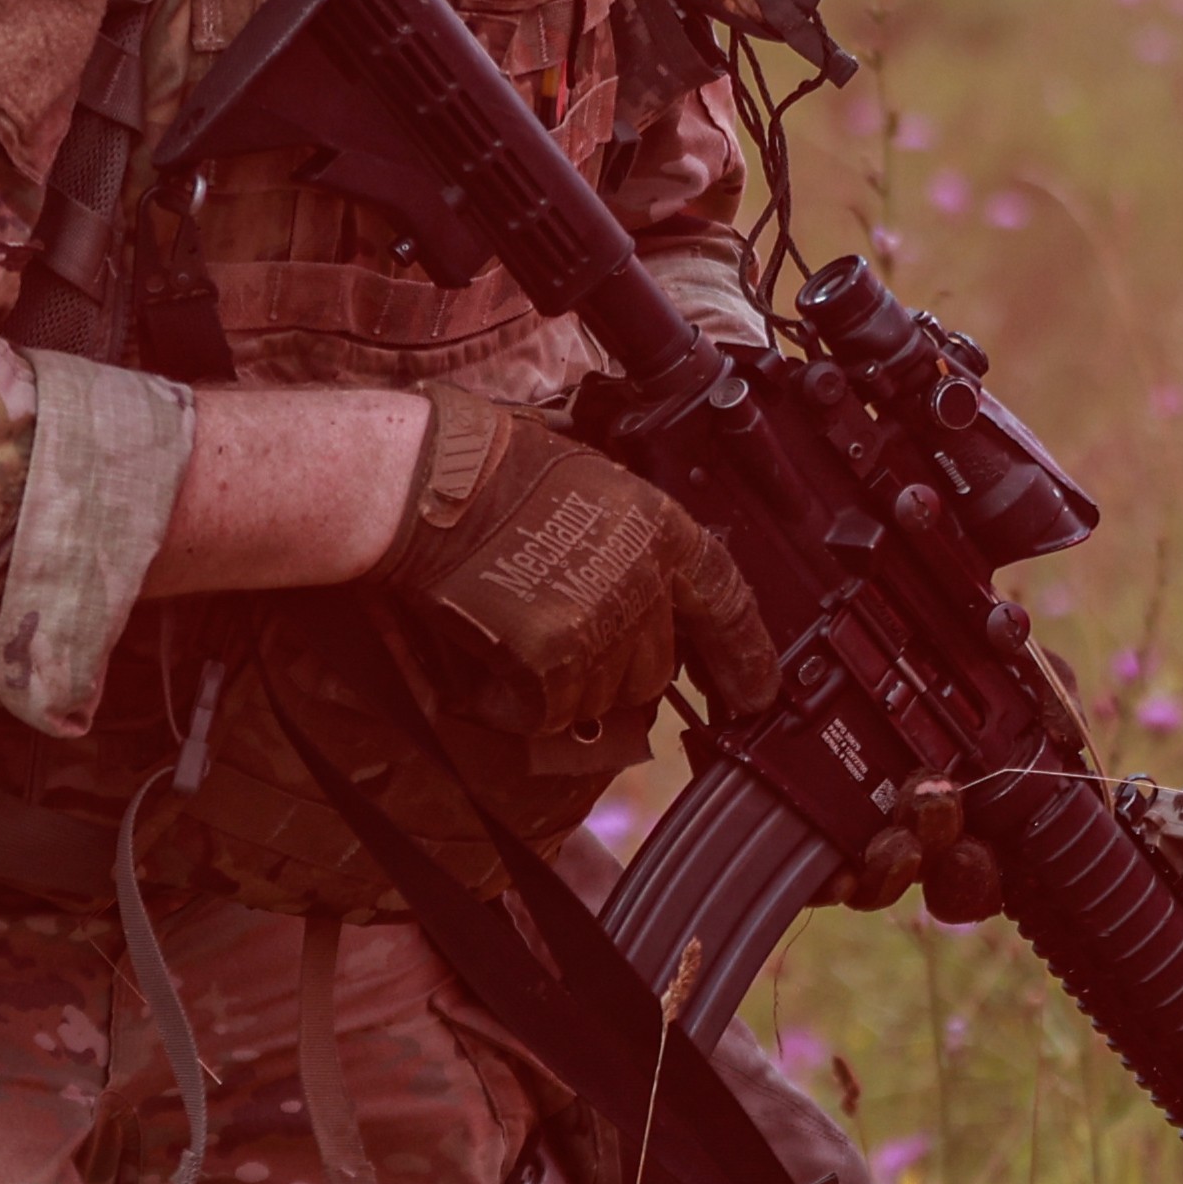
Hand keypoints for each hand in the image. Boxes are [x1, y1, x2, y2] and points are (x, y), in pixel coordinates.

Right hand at [370, 388, 774, 735]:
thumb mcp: (595, 485)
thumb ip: (634, 543)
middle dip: (617, 667)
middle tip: (562, 636)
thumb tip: (652, 600)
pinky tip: (492, 659)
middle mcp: (642, 580)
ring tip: (515, 631)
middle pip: (655, 668)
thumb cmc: (493, 471)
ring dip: (566, 685)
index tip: (756, 694)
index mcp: (660, 527)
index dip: (746, 657)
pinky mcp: (553, 663)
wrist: (426, 484)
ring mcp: (600, 626)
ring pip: (603, 696)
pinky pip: (550, 713)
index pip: (727, 603)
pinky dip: (519, 702)